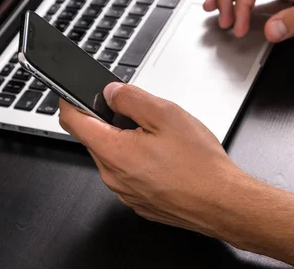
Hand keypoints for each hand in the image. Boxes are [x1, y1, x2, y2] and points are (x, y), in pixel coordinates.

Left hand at [59, 84, 247, 235]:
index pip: (72, 121)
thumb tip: (111, 92)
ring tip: (161, 138)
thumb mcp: (167, 115)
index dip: (70, 100)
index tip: (73, 91)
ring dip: (127, 140)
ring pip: (113, 156)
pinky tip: (165, 157)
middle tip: (143, 114)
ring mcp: (125, 192)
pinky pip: (128, 173)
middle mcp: (113, 176)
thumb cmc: (200, 165)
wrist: (222, 203)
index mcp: (114, 151)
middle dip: (110, 120)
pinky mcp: (139, 201)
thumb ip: (132, 99)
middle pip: (95, 138)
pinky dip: (138, 160)